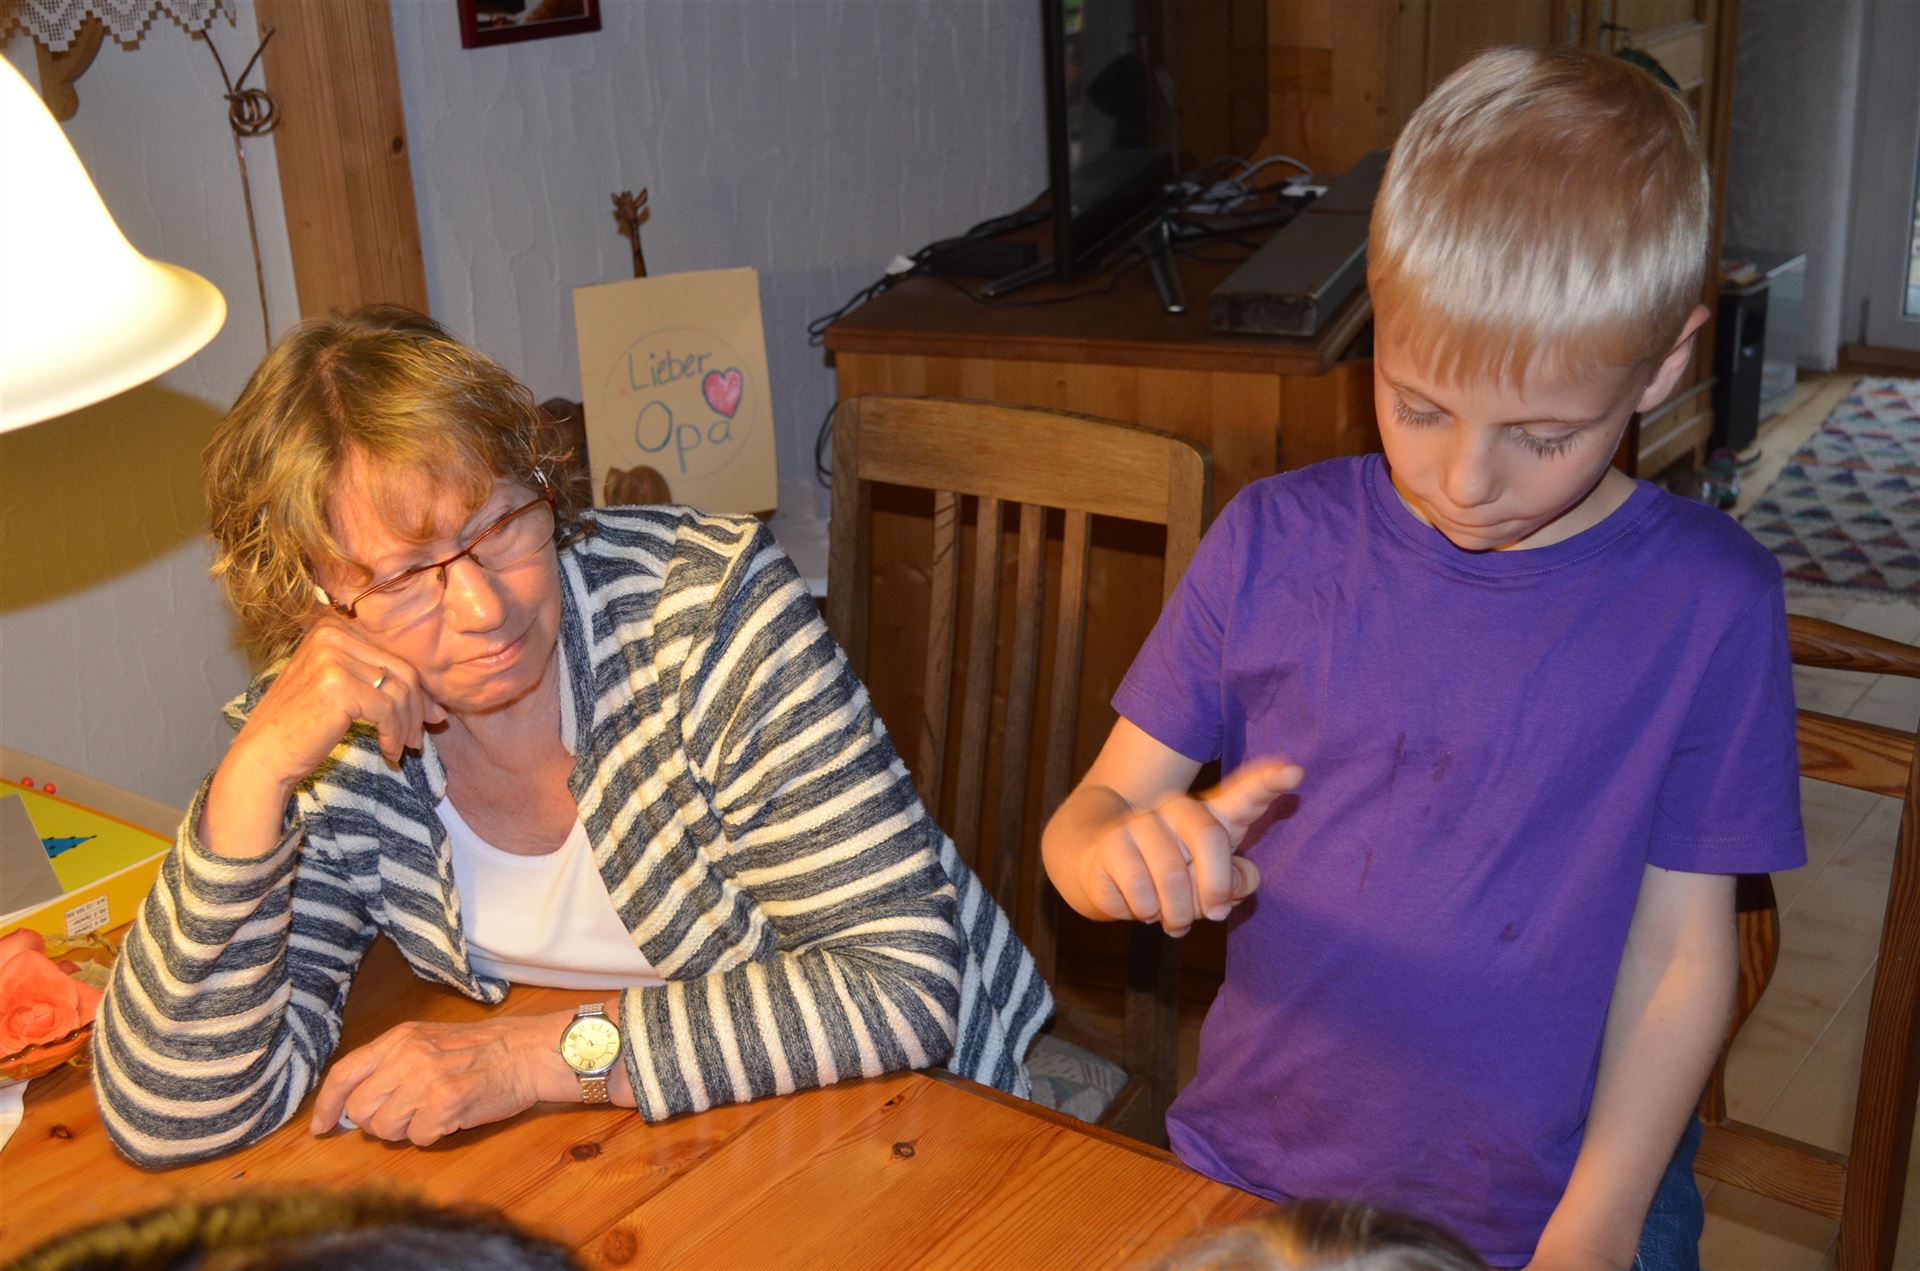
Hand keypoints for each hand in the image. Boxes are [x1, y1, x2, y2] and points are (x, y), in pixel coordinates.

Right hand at [232, 618, 443, 778]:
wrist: (264, 753)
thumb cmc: (303, 725)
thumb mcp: (339, 688)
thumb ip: (377, 681)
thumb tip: (435, 704)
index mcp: (333, 628)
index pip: (393, 655)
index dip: (417, 689)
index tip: (430, 717)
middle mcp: (332, 635)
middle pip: (402, 671)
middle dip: (418, 709)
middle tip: (420, 738)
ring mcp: (333, 657)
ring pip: (400, 691)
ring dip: (407, 725)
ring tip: (404, 747)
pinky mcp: (338, 686)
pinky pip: (388, 710)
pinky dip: (395, 734)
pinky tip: (389, 752)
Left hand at [308, 1013, 570, 1146]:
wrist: (526, 1052)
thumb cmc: (479, 1050)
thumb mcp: (427, 1041)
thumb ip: (390, 1065)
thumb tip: (353, 1105)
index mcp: (398, 1038)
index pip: (344, 1074)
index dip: (326, 1106)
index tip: (322, 1128)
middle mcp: (407, 1056)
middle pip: (360, 1110)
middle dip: (377, 1123)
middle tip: (406, 1117)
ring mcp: (426, 1079)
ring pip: (385, 1128)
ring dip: (405, 1131)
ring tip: (432, 1114)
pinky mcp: (446, 1102)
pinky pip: (417, 1138)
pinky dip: (431, 1136)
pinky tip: (450, 1119)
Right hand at [1075, 758, 1301, 935]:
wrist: (1104, 873)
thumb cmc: (1171, 878)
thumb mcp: (1210, 886)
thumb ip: (1236, 882)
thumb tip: (1239, 880)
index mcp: (1212, 817)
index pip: (1245, 796)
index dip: (1269, 783)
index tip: (1296, 772)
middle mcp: (1178, 810)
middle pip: (1210, 836)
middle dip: (1214, 885)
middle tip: (1213, 914)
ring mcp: (1143, 822)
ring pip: (1174, 874)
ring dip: (1177, 912)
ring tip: (1173, 920)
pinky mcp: (1113, 842)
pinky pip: (1141, 889)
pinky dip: (1147, 910)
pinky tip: (1143, 907)